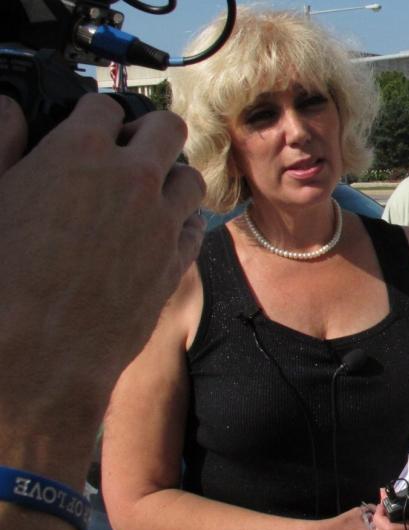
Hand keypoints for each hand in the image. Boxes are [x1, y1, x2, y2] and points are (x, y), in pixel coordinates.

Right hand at [0, 94, 204, 472]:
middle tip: (130, 150)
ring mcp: (162, 221)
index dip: (96, 116)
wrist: (39, 352)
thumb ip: (1, 140)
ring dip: (171, 176)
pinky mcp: (177, 260)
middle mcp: (133, 179)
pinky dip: (182, 221)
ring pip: (190, 176)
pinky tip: (160, 230)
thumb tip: (10, 110)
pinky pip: (197, 225)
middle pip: (167, 127)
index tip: (90, 128)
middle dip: (149, 132)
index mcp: (80, 152)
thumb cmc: (4, 278)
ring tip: (148, 192)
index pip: (104, 105)